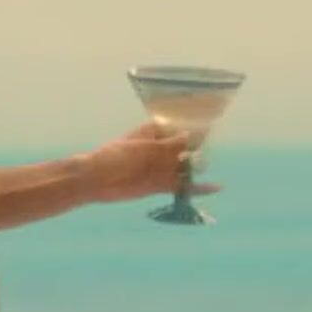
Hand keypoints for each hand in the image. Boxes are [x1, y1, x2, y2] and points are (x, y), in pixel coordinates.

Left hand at [81, 122, 220, 203]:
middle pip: (185, 148)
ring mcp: (160, 169)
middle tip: (210, 146)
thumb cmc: (115, 157)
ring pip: (185, 168)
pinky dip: (196, 188)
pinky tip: (215, 188)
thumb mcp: (142, 148)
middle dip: (197, 147)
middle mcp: (159, 150)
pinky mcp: (159, 186)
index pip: (177, 127)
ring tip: (206, 166)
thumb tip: (189, 136)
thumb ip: (167, 145)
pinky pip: (181, 186)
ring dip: (197, 168)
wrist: (96, 180)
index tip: (210, 123)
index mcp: (152, 133)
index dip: (192, 126)